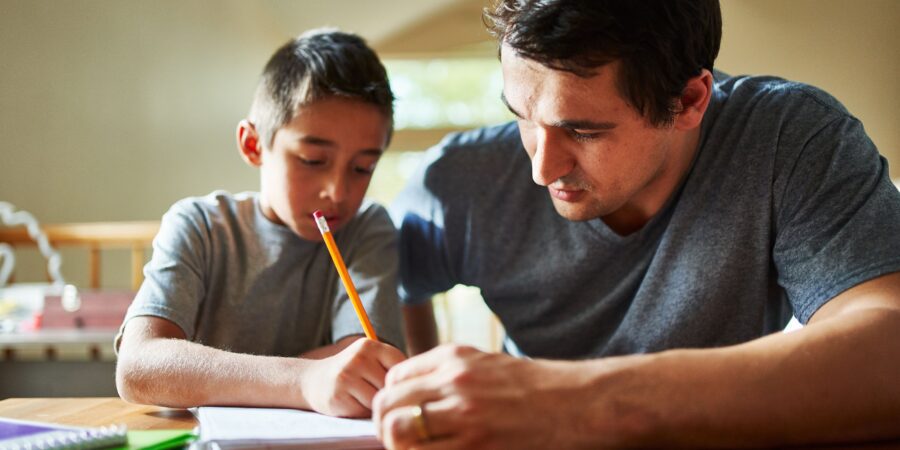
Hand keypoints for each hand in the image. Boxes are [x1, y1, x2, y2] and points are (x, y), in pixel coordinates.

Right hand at [301, 338, 405, 417]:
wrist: (314, 380)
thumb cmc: (352, 371)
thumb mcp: (369, 358)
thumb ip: (391, 365)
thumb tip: (418, 383)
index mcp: (369, 345)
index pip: (400, 366)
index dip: (397, 379)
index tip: (386, 380)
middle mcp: (357, 358)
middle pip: (389, 385)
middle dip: (384, 392)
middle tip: (371, 389)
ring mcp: (346, 377)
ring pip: (378, 399)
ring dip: (374, 403)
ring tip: (362, 395)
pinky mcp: (338, 397)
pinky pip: (364, 411)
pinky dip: (362, 411)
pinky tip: (352, 402)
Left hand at [373, 344, 601, 449]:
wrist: (574, 404)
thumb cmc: (533, 387)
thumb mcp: (485, 364)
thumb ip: (446, 373)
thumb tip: (410, 391)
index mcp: (453, 358)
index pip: (395, 377)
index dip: (390, 399)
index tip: (398, 413)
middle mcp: (453, 382)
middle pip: (388, 405)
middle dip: (385, 425)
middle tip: (395, 439)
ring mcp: (463, 416)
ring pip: (398, 434)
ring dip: (399, 446)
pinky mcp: (475, 446)